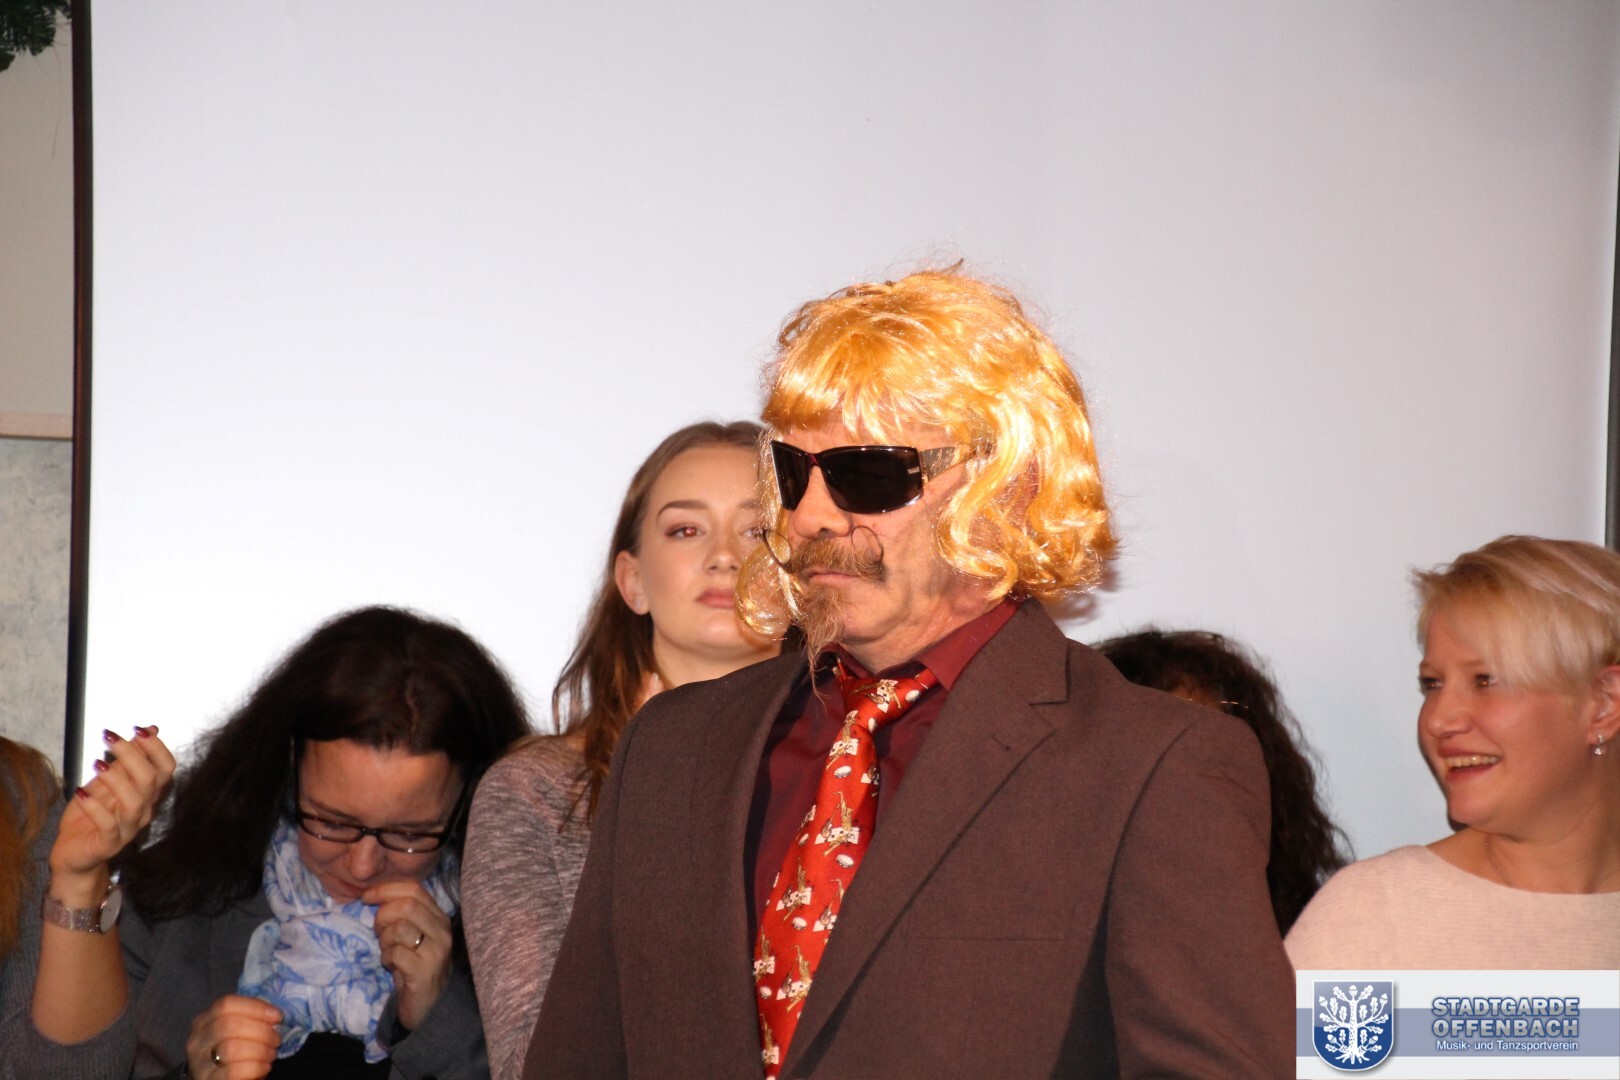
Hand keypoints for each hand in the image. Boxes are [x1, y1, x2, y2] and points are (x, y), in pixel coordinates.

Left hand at [48, 727, 175, 902]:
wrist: (73, 855)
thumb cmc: (90, 818)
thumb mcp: (107, 781)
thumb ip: (127, 759)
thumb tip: (150, 729)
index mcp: (147, 794)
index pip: (166, 768)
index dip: (156, 747)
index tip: (137, 730)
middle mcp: (144, 811)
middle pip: (150, 780)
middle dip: (132, 754)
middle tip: (111, 738)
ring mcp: (128, 829)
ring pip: (134, 802)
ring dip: (116, 779)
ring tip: (97, 763)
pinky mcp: (109, 844)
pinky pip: (108, 825)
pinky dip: (94, 807)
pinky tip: (80, 793)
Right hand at [185, 994, 281, 1079]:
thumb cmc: (235, 1053)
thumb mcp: (238, 1031)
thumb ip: (250, 1019)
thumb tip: (275, 1013)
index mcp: (204, 1021)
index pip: (227, 1004)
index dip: (256, 1008)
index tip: (278, 1016)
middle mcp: (197, 1040)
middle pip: (230, 1025)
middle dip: (261, 1031)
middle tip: (276, 1039)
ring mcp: (199, 1063)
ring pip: (231, 1048)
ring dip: (260, 1050)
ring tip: (271, 1054)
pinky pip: (234, 1071)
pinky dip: (255, 1067)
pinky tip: (264, 1067)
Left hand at [365, 880, 453, 1031]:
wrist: (429, 1005)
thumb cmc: (415, 965)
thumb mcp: (413, 935)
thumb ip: (402, 915)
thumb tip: (375, 896)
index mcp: (439, 917)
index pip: (414, 890)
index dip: (386, 890)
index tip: (367, 898)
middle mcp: (442, 931)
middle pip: (406, 906)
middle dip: (382, 916)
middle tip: (378, 932)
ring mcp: (435, 951)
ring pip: (399, 929)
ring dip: (384, 940)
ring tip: (388, 951)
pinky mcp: (424, 972)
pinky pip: (395, 954)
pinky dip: (386, 958)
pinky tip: (391, 965)